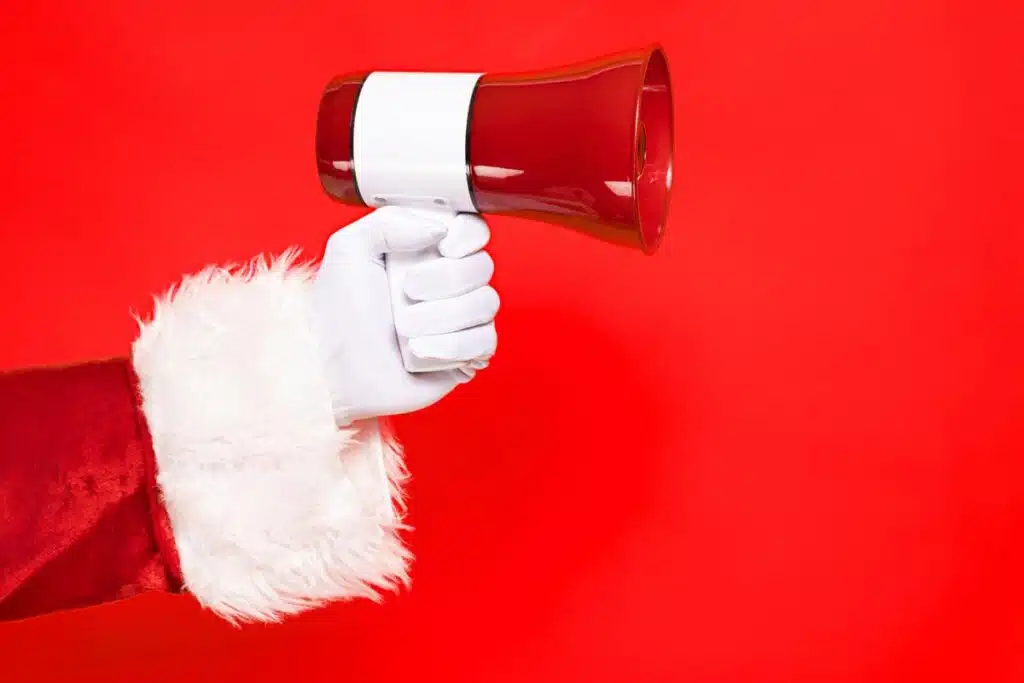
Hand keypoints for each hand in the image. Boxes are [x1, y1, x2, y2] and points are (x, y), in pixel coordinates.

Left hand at [311, 206, 498, 423]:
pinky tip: (421, 350)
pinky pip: (485, 341)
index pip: (472, 230)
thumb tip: (440, 228)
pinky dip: (452, 346)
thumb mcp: (349, 250)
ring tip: (405, 329)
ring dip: (441, 317)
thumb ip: (391, 220)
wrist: (334, 371)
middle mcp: (447, 283)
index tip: (444, 246)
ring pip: (486, 304)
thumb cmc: (337, 317)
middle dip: (444, 280)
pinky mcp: (466, 354)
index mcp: (423, 251)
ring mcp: (459, 319)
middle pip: (482, 266)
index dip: (466, 236)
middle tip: (406, 291)